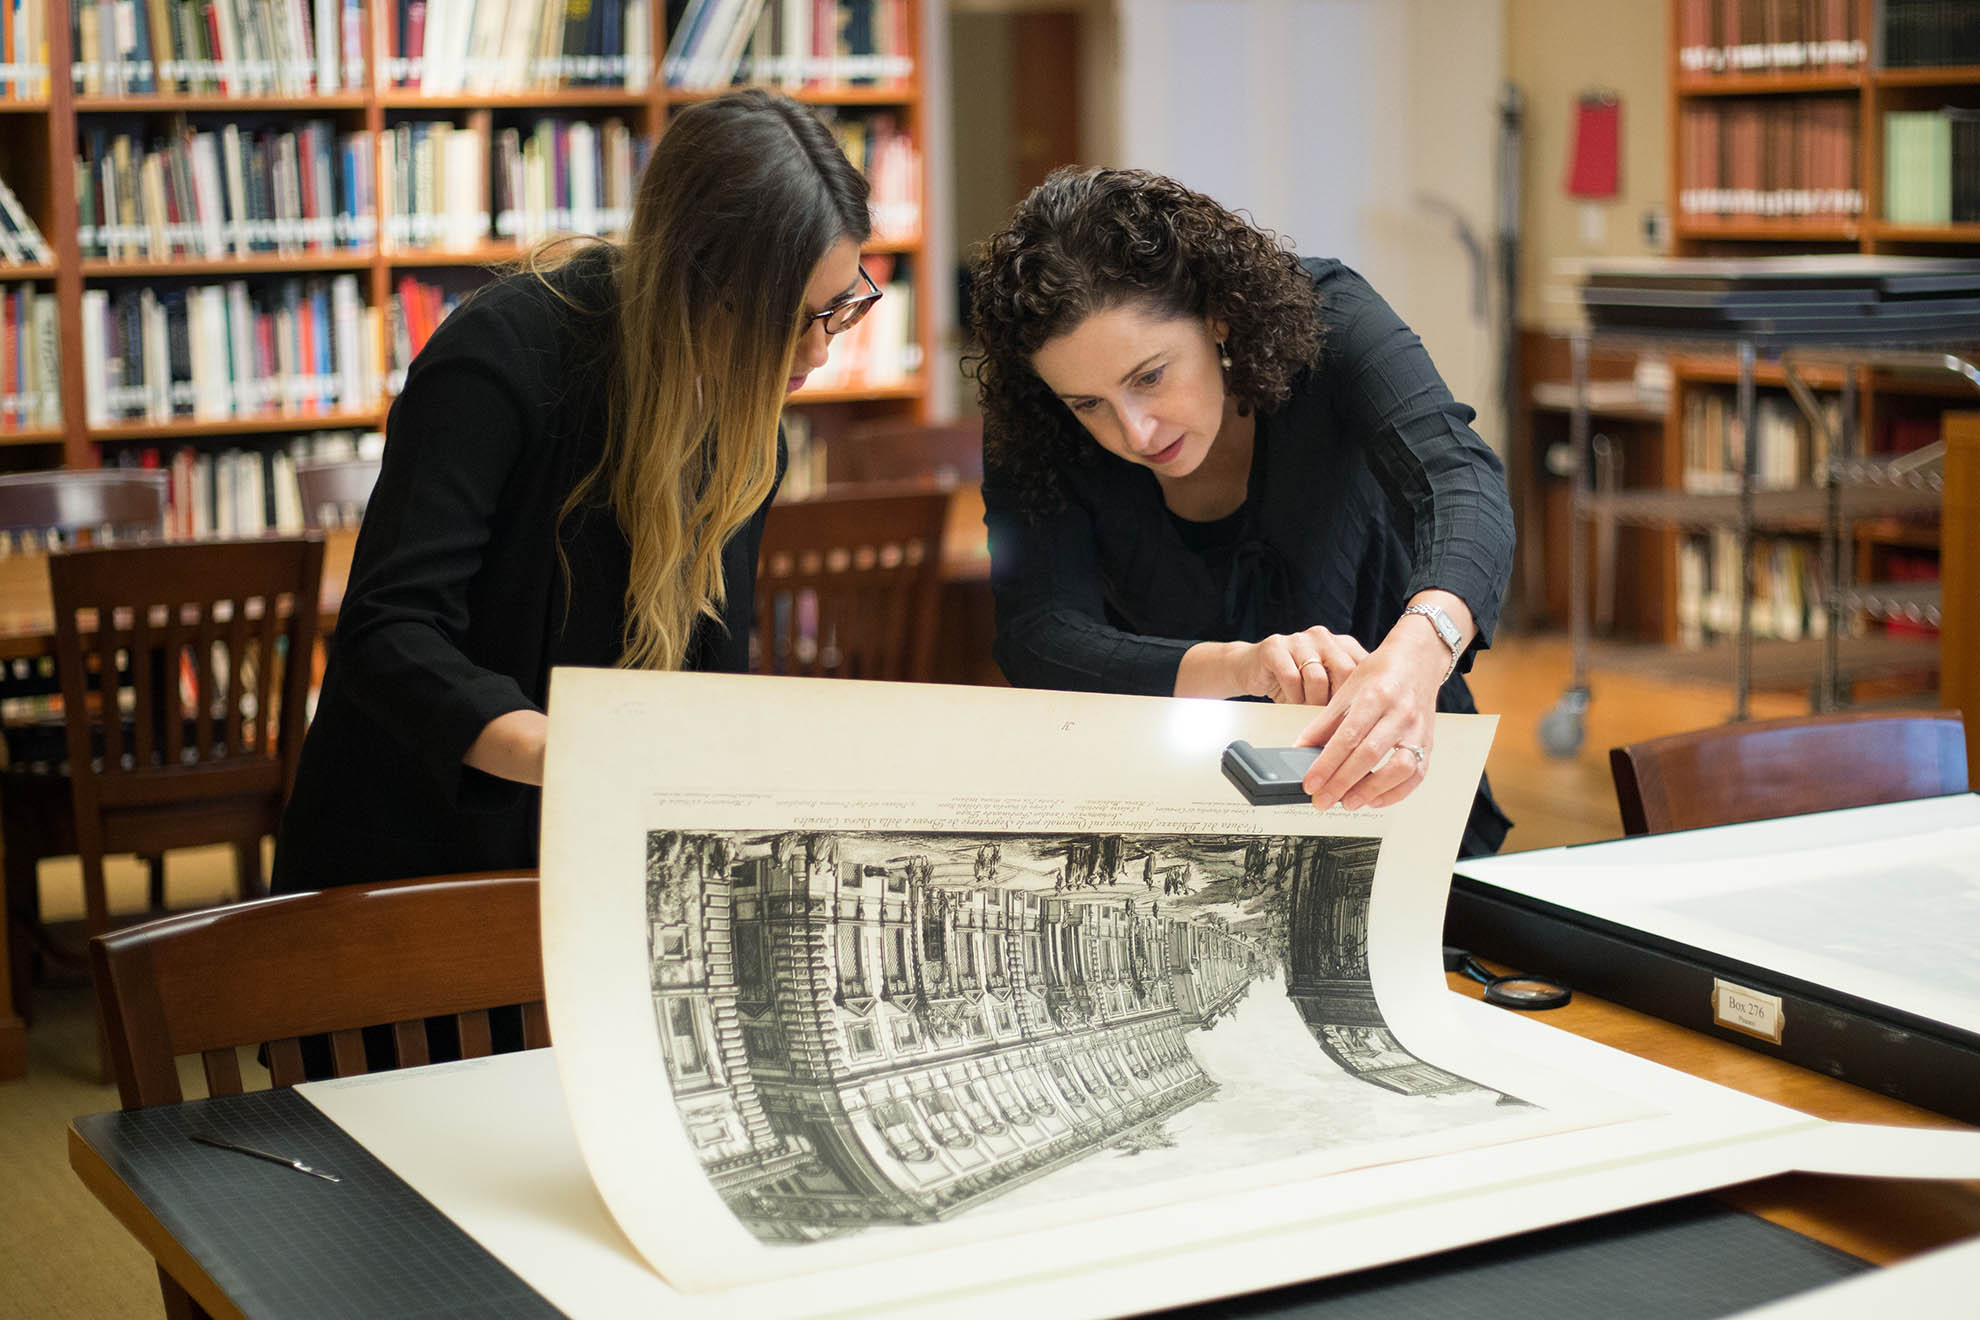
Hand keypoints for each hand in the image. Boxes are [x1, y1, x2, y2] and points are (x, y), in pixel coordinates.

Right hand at [1220, 626, 1367, 705]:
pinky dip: (1292, 696)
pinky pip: (1291, 677)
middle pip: (1344, 671)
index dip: (1359, 695)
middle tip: (1325, 716)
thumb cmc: (1293, 682)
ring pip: (1317, 678)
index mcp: (1342, 644)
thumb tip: (1366, 717)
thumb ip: (1344, 690)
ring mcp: (1299, 639)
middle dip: (1335, 700)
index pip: (1362, 668)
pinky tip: (1288, 700)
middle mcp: (1323, 637)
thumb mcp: (1325, 684)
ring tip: (1303, 707)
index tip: (1352, 715)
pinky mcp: (1275, 646)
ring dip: (1310, 701)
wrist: (1250, 668)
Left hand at [1294, 616, 1450, 811]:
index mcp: (1374, 696)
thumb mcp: (1347, 690)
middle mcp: (1399, 714)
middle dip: (1343, 783)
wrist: (1417, 660)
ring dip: (1372, 790)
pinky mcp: (1429, 743)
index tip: (1310, 784)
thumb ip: (1325, 723)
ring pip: (1400, 768)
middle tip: (1323, 800)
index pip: (1347, 737)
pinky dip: (1396, 792)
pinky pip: (1417, 775)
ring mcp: (1417, 730)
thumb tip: (1301, 749)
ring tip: (1348, 802)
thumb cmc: (1381, 673)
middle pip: (1370, 755)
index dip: (1326, 764)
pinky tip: (1375, 799)